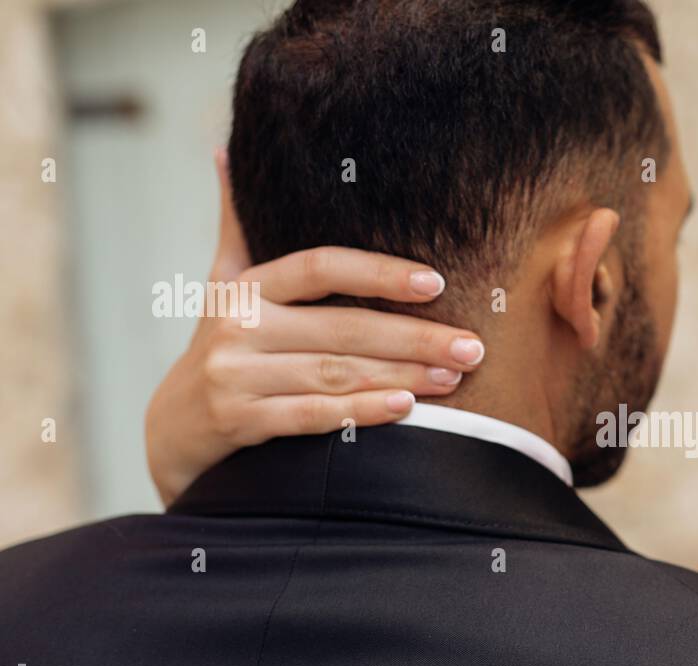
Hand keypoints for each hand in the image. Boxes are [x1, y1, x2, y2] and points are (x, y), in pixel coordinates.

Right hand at [145, 149, 484, 504]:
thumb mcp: (222, 287)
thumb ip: (238, 228)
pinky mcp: (239, 423)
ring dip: (403, 376)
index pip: (320, 268)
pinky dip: (362, 413)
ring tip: (454, 377)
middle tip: (472, 347)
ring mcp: (236, 377)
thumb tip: (228, 151)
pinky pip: (313, 417)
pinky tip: (407, 409)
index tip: (436, 282)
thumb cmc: (220, 349)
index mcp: (245, 289)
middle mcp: (238, 328)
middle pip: (343, 329)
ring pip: (336, 374)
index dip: (379, 272)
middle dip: (416, 338)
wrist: (172, 430)